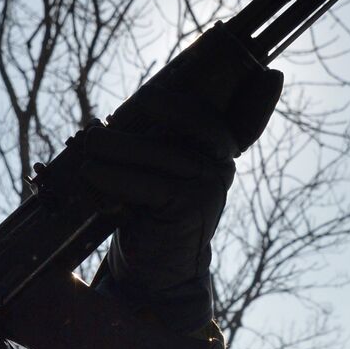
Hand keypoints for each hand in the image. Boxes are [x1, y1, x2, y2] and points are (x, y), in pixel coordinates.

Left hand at [77, 61, 280, 330]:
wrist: (153, 275)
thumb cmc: (147, 217)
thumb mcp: (154, 174)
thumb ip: (152, 145)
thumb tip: (106, 123)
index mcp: (217, 151)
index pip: (241, 116)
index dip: (258, 97)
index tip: (268, 73)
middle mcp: (220, 163)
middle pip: (183, 120)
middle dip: (144, 116)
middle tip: (104, 124)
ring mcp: (209, 183)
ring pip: (153, 150)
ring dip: (110, 148)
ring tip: (80, 147)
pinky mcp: (187, 204)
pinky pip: (142, 180)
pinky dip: (110, 176)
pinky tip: (88, 173)